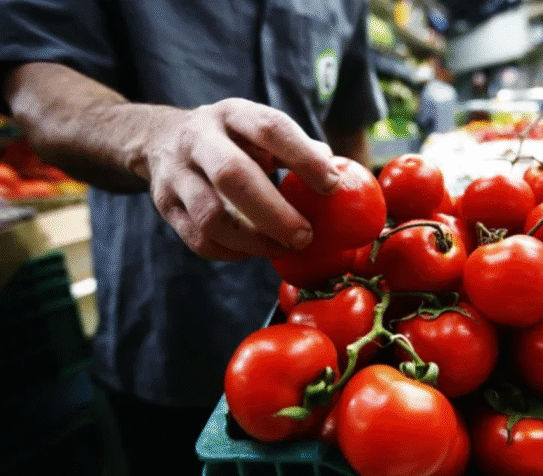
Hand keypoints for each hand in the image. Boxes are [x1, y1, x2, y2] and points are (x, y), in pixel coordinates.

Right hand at [140, 98, 339, 259]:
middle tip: (305, 236)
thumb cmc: (231, 139)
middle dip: (274, 213)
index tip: (332, 186)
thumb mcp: (259, 130)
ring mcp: (176, 173)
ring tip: (281, 248)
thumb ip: (297, 148)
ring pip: (210, 216)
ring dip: (252, 240)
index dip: (304, 158)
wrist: (163, 139)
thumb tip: (337, 172)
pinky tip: (254, 250)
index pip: (270, 129)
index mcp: (233, 114)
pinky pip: (199, 239)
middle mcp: (199, 139)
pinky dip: (231, 252)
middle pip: (233, 175)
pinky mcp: (165, 205)